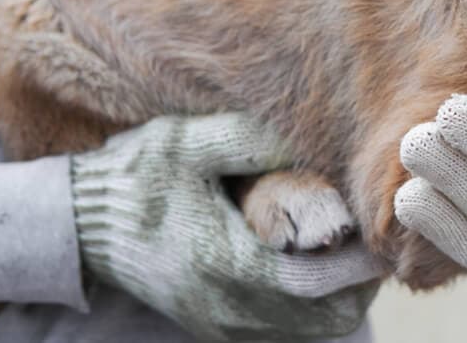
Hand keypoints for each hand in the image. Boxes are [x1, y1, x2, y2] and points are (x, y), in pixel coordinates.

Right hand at [71, 113, 385, 341]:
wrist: (83, 224)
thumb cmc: (138, 177)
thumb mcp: (187, 145)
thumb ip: (249, 141)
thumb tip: (309, 141)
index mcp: (225, 264)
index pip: (317, 281)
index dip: (360, 260)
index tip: (383, 229)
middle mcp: (227, 306)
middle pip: (326, 317)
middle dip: (360, 281)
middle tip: (373, 236)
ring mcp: (222, 322)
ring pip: (311, 329)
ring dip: (342, 295)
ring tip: (351, 247)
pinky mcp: (217, 325)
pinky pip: (287, 329)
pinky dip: (316, 305)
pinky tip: (318, 263)